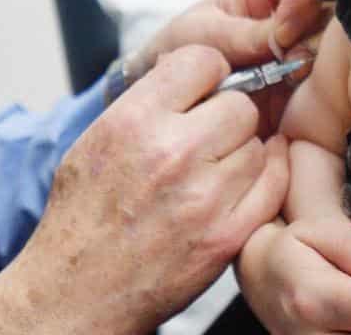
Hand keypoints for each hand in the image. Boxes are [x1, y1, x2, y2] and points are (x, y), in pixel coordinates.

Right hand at [0, 46, 289, 334]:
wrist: (78, 290)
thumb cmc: (85, 216)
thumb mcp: (98, 139)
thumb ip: (150, 101)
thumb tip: (201, 70)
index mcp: (134, 122)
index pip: (203, 61)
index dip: (210, 73)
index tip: (208, 89)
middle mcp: (172, 153)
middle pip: (240, 105)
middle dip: (229, 117)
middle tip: (210, 137)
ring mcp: (204, 197)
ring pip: (258, 145)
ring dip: (243, 153)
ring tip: (212, 171)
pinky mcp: (227, 234)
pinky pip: (273, 185)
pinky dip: (266, 180)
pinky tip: (245, 182)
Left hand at [132, 0, 330, 135]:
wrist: (168, 96)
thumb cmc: (179, 50)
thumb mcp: (205, 37)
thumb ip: (245, 36)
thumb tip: (287, 40)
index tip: (282, 32)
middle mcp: (293, 21)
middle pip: (330, 14)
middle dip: (314, 39)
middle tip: (289, 65)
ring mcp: (300, 55)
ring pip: (332, 54)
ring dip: (313, 70)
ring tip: (285, 86)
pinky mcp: (301, 92)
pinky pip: (323, 92)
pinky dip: (312, 99)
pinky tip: (290, 105)